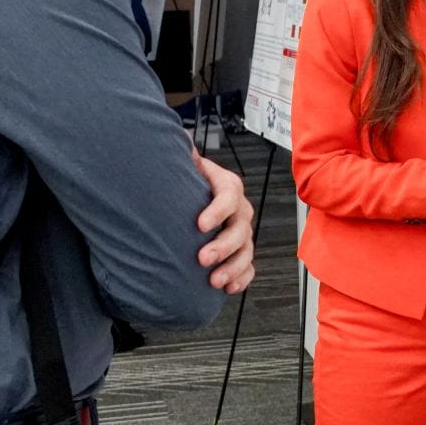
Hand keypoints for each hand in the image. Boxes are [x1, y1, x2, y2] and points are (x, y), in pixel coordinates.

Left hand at [191, 147, 254, 293]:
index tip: (200, 224)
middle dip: (223, 245)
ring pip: (246, 250)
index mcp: (226, 185)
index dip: (217, 210)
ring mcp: (241, 231)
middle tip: (202, 258)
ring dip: (232, 267)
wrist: (191, 196)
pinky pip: (249, 267)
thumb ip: (182, 151)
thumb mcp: (184, 161)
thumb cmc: (187, 179)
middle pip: (240, 227)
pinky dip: (241, 278)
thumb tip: (177, 137)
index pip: (229, 194)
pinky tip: (227, 288)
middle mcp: (238, 209)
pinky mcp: (240, 251)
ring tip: (213, 280)